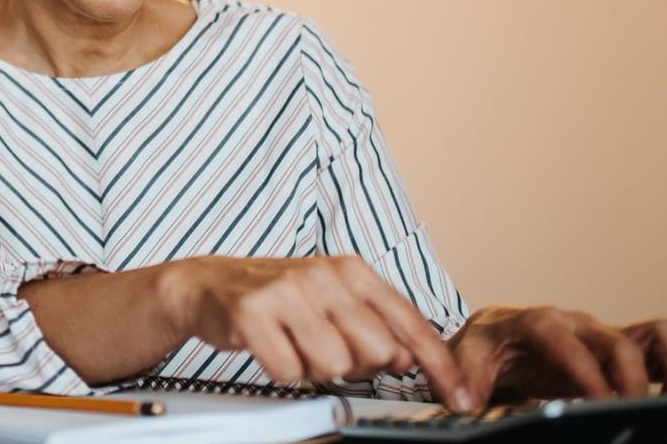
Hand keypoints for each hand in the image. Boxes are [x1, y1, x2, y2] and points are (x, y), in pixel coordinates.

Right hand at [161, 256, 473, 410]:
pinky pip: (288, 371)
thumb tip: (410, 357)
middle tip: (326, 349)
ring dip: (314, 369)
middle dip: (356, 366)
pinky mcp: (252, 312)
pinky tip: (272, 347)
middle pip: (376, 352)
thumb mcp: (333, 300)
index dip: (439, 365)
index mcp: (352, 270)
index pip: (410, 323)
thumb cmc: (277, 297)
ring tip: (295, 345)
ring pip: (333, 365)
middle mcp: (323, 275)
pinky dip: (282, 371)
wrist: (209, 284)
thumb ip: (376, 324)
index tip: (458, 395)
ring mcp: (287, 292)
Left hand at [446, 306, 666, 405]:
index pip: (560, 338)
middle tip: (634, 412)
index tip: (598, 400)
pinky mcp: (613, 349)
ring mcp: (597, 334)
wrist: (491, 339)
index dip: (582, 368)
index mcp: (533, 321)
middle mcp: (572, 323)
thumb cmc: (482, 347)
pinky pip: (655, 343)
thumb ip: (466, 376)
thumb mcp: (466, 358)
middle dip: (627, 377)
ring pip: (644, 336)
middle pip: (611, 340)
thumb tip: (466, 401)